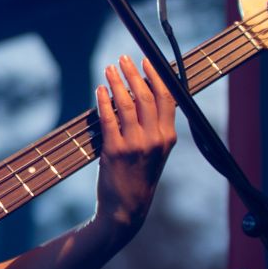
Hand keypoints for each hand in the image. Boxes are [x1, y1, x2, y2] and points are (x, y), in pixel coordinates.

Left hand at [93, 56, 177, 234]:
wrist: (126, 209)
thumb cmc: (139, 177)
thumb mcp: (156, 152)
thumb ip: (156, 128)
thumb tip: (145, 96)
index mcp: (168, 137)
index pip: (167, 98)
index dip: (156, 76)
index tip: (147, 61)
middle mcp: (155, 139)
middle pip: (146, 96)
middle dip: (134, 73)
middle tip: (123, 59)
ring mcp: (135, 145)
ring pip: (126, 103)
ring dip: (116, 82)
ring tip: (109, 69)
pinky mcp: (114, 151)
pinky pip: (108, 119)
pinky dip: (103, 101)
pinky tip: (99, 90)